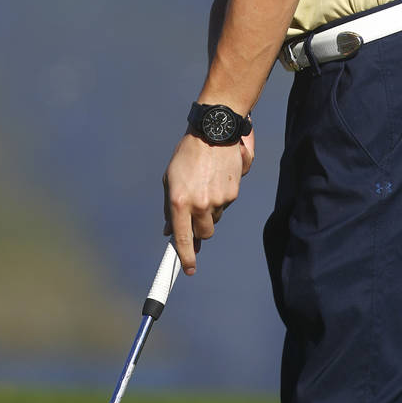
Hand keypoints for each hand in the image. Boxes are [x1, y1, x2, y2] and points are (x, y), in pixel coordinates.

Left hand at [163, 130, 253, 274]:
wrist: (213, 133)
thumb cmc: (187, 155)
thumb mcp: (170, 180)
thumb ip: (170, 208)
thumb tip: (170, 231)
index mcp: (180, 201)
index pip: (182, 238)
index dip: (185, 257)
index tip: (187, 269)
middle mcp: (200, 204)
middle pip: (203, 233)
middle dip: (199, 229)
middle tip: (196, 214)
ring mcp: (218, 200)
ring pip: (215, 218)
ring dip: (209, 211)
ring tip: (205, 185)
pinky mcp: (232, 194)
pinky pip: (225, 205)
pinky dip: (220, 197)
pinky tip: (216, 179)